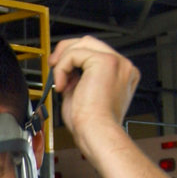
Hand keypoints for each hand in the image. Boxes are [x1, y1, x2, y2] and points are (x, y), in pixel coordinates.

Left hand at [48, 36, 138, 157]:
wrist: (97, 134)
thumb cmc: (92, 124)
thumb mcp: (83, 94)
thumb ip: (78, 78)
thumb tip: (67, 69)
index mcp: (122, 74)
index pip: (96, 53)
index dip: (75, 59)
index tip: (62, 73)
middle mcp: (123, 66)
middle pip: (90, 43)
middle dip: (67, 51)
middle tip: (54, 65)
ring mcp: (116, 62)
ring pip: (83, 44)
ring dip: (64, 58)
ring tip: (58, 79)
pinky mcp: (105, 62)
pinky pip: (75, 54)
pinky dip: (62, 68)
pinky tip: (62, 86)